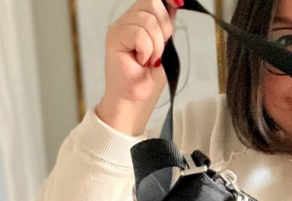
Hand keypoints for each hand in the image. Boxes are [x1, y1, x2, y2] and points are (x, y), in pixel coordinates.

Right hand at [96, 0, 181, 134]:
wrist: (135, 99)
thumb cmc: (147, 78)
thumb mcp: (164, 46)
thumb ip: (166, 24)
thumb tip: (175, 3)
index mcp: (138, 19)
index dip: (167, 0)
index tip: (178, 3)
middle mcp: (127, 20)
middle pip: (152, 3)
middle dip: (164, 27)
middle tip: (158, 50)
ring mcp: (119, 28)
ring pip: (147, 19)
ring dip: (156, 44)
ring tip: (149, 59)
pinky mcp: (114, 38)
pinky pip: (139, 33)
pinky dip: (146, 49)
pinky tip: (141, 60)